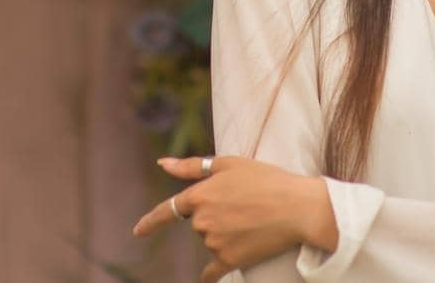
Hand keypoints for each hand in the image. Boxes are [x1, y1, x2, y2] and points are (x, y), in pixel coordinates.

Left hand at [131, 155, 315, 282]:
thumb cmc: (266, 180)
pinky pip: (213, 270)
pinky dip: (213, 272)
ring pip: (210, 242)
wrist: (296, 208)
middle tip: (245, 206)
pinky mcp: (229, 260)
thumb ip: (190, 166)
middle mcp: (201, 221)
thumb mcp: (228, 164)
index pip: (167, 211)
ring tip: (252, 221)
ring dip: (224, 235)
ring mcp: (214, 243)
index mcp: (199, 195)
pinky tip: (211, 276)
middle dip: (215, 217)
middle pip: (199, 224)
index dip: (151, 222)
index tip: (138, 232)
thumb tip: (162, 164)